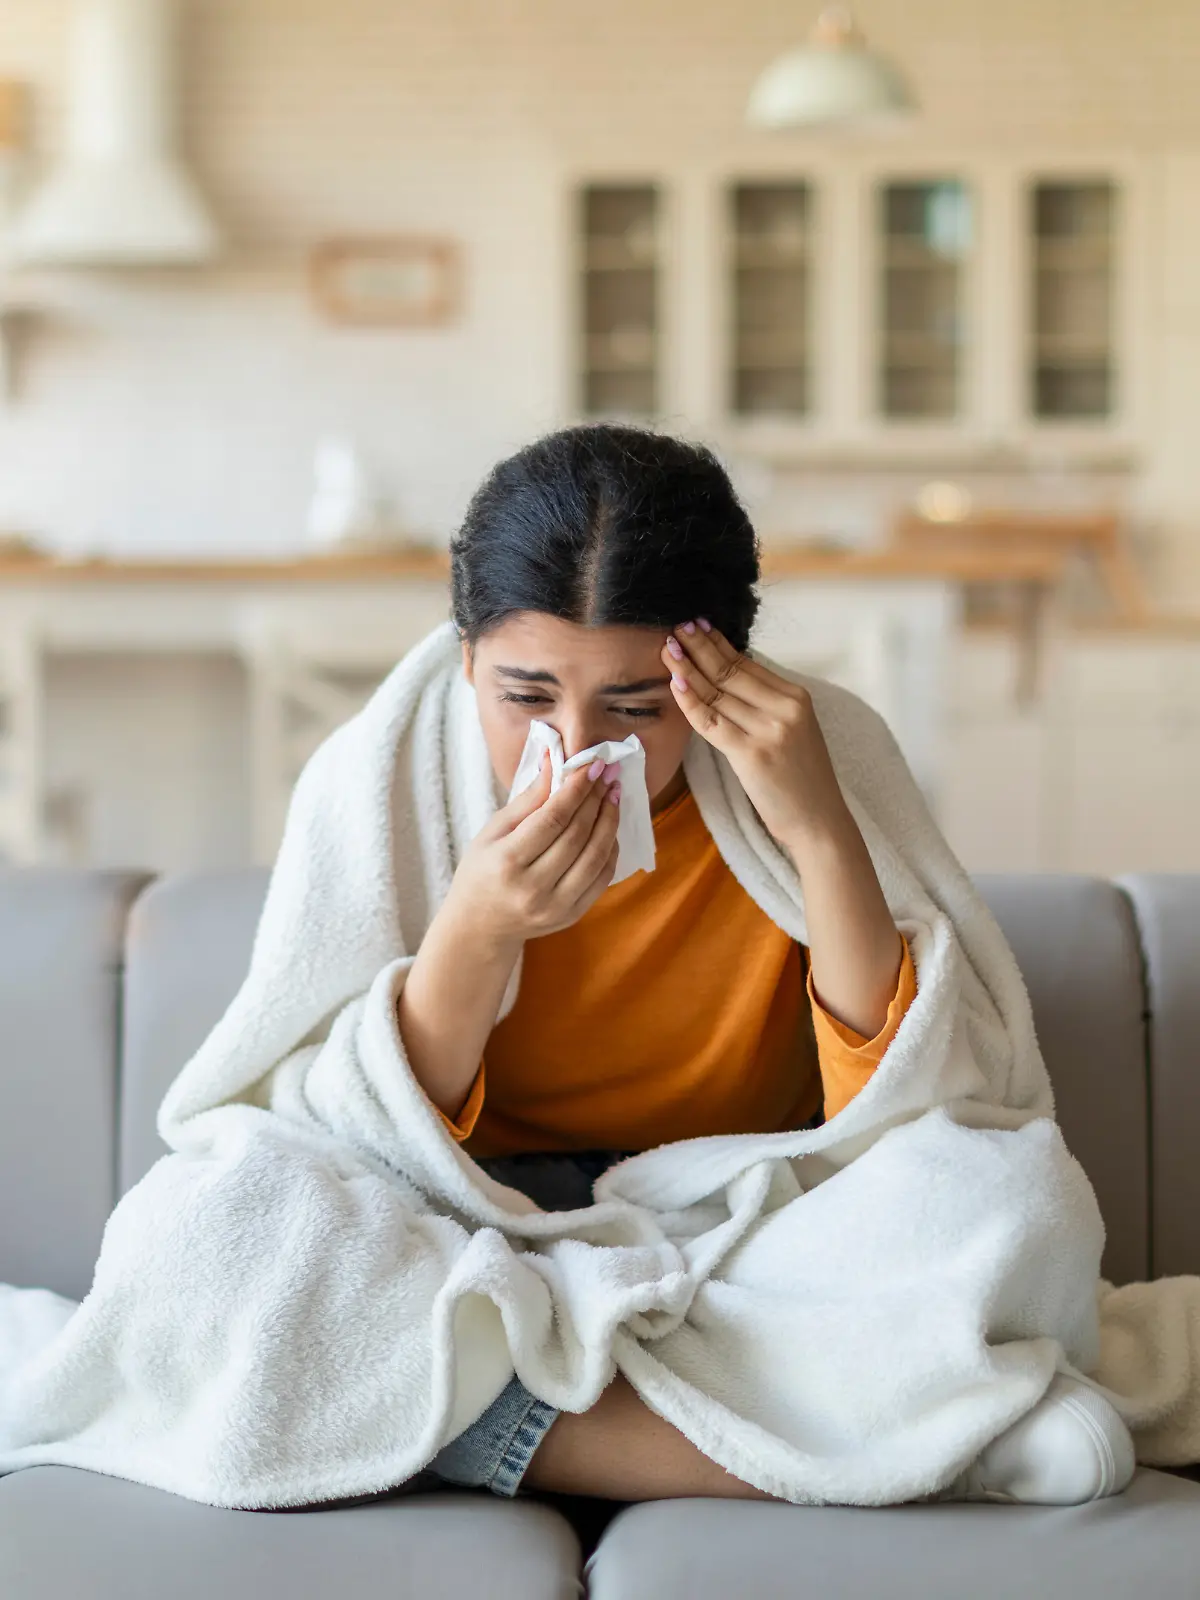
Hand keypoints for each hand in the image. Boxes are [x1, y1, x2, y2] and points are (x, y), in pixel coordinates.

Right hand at [446, 751, 620, 951]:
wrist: (480, 925)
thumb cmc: (482, 870)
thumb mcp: (493, 830)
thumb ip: (528, 798)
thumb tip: (555, 761)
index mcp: (508, 861)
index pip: (553, 818)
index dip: (577, 789)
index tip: (594, 765)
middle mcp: (533, 887)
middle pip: (577, 835)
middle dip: (596, 799)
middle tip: (607, 775)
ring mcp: (555, 906)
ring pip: (595, 856)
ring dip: (609, 822)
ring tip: (613, 796)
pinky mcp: (571, 916)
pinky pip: (602, 878)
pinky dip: (610, 849)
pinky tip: (609, 828)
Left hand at [662, 619, 850, 859]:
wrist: (818, 821)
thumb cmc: (801, 780)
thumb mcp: (793, 732)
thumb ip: (766, 705)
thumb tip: (727, 678)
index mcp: (796, 698)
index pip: (748, 664)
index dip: (718, 644)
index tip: (697, 627)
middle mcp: (785, 708)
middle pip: (730, 671)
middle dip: (699, 647)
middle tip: (675, 628)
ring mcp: (769, 730)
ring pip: (718, 692)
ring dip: (688, 668)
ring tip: (668, 649)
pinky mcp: (751, 753)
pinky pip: (711, 721)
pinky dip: (690, 701)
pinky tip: (675, 684)